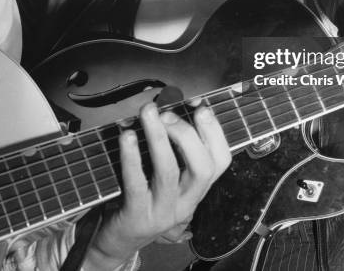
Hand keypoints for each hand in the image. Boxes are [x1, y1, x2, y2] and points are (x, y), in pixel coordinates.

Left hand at [82, 101, 230, 269]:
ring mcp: (164, 211)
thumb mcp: (167, 172)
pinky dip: (131, 157)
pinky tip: (127, 136)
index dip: (214, 130)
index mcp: (198, 187)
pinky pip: (136, 183)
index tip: (200, 106)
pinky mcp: (138, 216)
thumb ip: (172, 144)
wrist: (122, 237)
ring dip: (158, 137)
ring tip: (148, 113)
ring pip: (169, 172)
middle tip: (166, 113)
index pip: (222, 160)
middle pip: (202, 167)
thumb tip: (167, 107)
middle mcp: (187, 201)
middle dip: (187, 134)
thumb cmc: (146, 194)